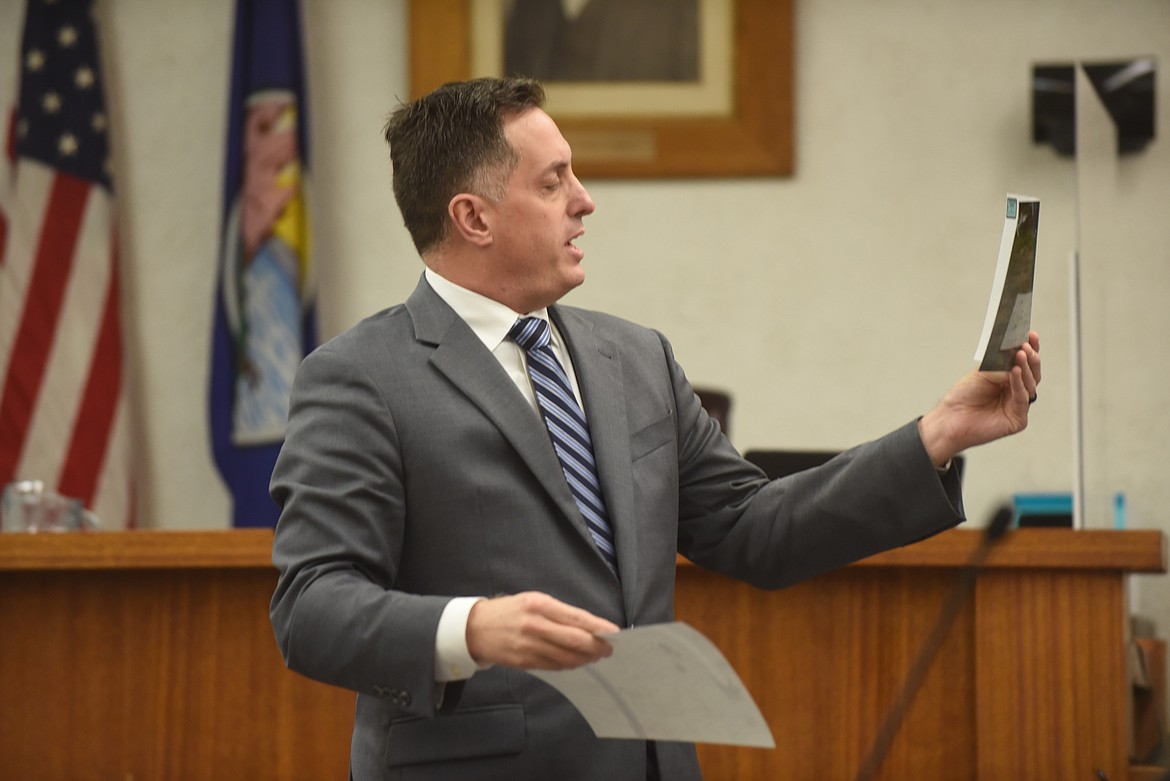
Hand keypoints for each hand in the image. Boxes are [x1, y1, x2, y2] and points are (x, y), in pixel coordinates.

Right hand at [466, 592, 619, 670]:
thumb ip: (559, 612)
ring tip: (595, 656)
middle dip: (596, 646)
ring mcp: (528, 645)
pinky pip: (553, 666)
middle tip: (608, 649)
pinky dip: (569, 665)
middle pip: (575, 640)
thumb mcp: (533, 600)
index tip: (613, 632)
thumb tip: (588, 626)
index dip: (598, 628)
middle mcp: (535, 624)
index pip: (576, 618)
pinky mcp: (523, 662)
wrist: (475, 628)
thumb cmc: (510, 611)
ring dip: (585, 658)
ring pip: (566, 657)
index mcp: (539, 604)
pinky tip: (576, 662)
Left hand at [918, 331, 1041, 465]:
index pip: (1024, 362)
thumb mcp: (982, 374)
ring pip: (1030, 384)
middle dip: (1031, 358)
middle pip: (1032, 373)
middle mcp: (1016, 392)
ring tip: (1021, 354)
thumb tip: (1018, 354)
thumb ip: (1002, 366)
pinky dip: (1018, 384)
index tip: (1031, 334)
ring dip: (1025, 368)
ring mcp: (1018, 406)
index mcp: (1009, 380)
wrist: (949, 419)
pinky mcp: (1018, 420)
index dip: (1030, 348)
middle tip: (1026, 346)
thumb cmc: (962, 397)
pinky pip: (1022, 398)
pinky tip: (1015, 372)